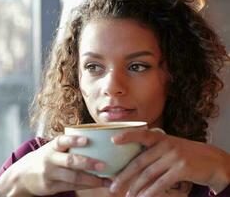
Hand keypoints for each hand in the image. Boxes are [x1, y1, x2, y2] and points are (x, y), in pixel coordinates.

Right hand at [0, 135, 110, 195]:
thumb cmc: (46, 158)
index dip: (73, 140)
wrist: (22, 175)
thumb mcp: (52, 149)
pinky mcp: (50, 187)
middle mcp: (49, 159)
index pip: (61, 141)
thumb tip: (98, 143)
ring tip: (106, 180)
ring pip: (72, 178)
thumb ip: (69, 146)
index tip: (86, 140)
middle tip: (103, 165)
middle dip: (87, 163)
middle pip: (69, 161)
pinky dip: (86, 186)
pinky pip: (71, 187)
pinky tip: (98, 185)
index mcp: (51, 147)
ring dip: (91, 180)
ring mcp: (49, 174)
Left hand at [108, 129, 229, 196]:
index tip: (113, 140)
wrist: (211, 160)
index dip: (127, 136)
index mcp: (160, 138)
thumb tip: (131, 167)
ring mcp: (174, 157)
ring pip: (149, 175)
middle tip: (113, 187)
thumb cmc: (184, 154)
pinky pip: (162, 183)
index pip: (142, 135)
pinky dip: (151, 192)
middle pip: (140, 162)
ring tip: (127, 195)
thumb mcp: (169, 147)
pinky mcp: (182, 169)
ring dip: (136, 187)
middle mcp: (166, 145)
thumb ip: (153, 152)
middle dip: (124, 176)